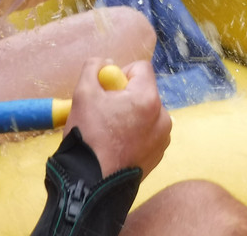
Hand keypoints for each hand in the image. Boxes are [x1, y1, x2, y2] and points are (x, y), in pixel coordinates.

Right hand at [66, 59, 171, 177]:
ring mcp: (163, 138)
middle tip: (104, 113)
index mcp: (148, 99)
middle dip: (125, 96)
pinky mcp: (159, 155)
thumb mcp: (83, 93)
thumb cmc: (88, 137)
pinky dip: (136, 134)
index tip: (106, 90)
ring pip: (146, 113)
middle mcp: (163, 117)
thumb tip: (105, 63)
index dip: (120, 74)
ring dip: (131, 115)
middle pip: (144, 91)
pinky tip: (117, 146)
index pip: (141, 68)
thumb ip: (93, 68)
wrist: (90, 184)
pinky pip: (149, 133)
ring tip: (110, 132)